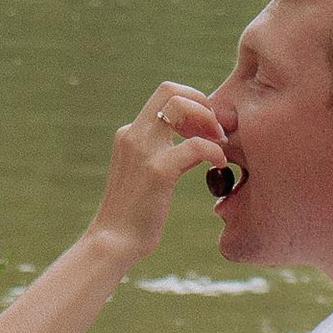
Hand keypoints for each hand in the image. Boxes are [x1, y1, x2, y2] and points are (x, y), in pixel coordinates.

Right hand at [95, 83, 225, 264]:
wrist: (113, 241)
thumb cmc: (133, 215)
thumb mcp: (142, 173)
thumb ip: (157, 153)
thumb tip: (189, 146)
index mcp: (130, 133)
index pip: (164, 95)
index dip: (191, 102)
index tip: (204, 128)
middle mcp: (133, 134)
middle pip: (171, 90)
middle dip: (201, 103)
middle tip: (215, 132)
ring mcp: (144, 150)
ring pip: (181, 106)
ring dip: (209, 120)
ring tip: (219, 145)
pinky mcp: (158, 170)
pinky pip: (196, 145)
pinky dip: (214, 150)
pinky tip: (219, 164)